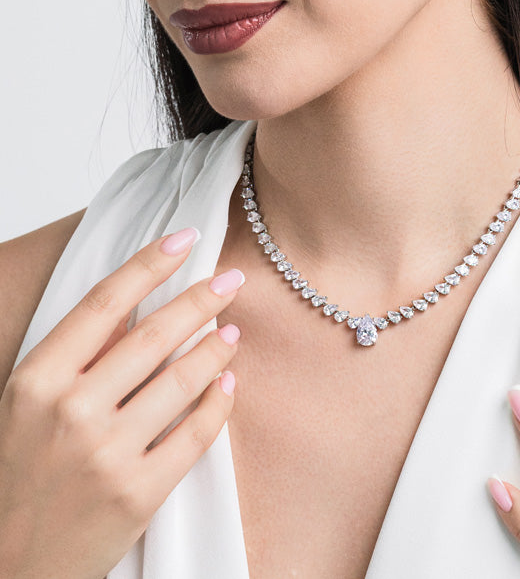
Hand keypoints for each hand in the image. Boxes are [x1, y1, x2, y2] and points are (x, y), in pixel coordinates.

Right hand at [0, 228, 243, 578]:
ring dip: (215, 350)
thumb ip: (78, 359)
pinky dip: (218, 403)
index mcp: (35, 380)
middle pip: (152, 335)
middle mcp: (69, 411)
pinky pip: (195, 433)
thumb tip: (138, 306)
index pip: (103, 303)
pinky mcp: (138, 493)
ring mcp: (106, 454)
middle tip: (232, 279)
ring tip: (232, 333)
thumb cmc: (20, 475)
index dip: (149, 264)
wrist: (8, 566)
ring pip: (181, 380)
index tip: (185, 238)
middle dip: (201, 299)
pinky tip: (228, 385)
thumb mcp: (27, 407)